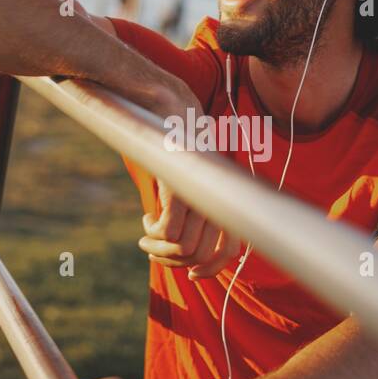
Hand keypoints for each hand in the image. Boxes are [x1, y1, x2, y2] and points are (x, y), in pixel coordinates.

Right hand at [138, 85, 243, 279]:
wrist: (163, 103)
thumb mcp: (185, 178)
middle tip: (152, 249)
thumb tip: (185, 247)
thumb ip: (191, 207)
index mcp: (224, 194)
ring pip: (185, 248)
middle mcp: (217, 195)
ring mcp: (199, 191)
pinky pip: (171, 231)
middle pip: (201, 254)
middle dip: (173, 262)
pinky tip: (147, 219)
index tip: (193, 275)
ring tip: (146, 237)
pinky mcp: (179, 185)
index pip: (232, 247)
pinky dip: (155, 234)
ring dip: (159, 250)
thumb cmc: (172, 142)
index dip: (214, 268)